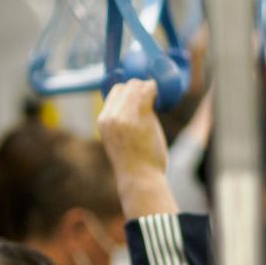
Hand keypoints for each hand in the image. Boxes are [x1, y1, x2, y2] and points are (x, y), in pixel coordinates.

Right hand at [97, 79, 178, 218]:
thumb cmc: (134, 165)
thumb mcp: (118, 142)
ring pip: (136, 85)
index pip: (114, 93)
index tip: (142, 98)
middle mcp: (110, 116)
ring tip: (158, 100)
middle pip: (125, 86)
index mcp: (103, 121)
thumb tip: (137, 110)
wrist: (139, 179)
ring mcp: (124, 115)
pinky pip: (149, 90)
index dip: (129, 92)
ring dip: (149, 88)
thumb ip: (121, 124)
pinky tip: (162, 98)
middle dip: (139, 88)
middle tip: (153, 99)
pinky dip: (156, 90)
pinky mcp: (140, 115)